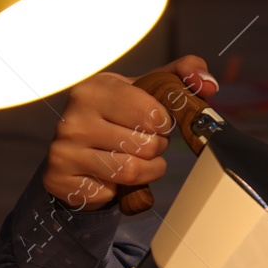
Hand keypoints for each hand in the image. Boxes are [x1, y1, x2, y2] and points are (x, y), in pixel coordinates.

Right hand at [42, 55, 218, 210]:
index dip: (164, 123)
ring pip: (130, 171)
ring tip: (140, 160)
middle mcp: (73, 118)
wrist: (78, 148)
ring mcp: (63, 150)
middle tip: (146, 143)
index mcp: (95, 89)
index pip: (153, 114)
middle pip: (145, 145)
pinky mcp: (59, 179)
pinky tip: (110, 175)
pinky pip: (108, 192)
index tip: (156, 122)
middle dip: (156, 148)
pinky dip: (118, 189)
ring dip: (147, 171)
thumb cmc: (119, 115)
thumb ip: (182, 75)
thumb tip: (208, 83)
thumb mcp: (147, 88)